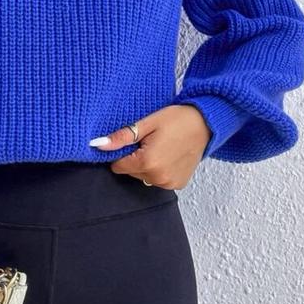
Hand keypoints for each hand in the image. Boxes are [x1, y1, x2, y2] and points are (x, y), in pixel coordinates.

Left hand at [90, 104, 211, 189]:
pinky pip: (158, 180)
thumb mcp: (146, 123)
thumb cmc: (177, 119)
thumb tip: (98, 145)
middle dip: (135, 158)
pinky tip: (169, 155)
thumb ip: (121, 137)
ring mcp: (169, 183)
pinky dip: (159, 170)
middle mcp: (158, 178)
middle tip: (150, 142)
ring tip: (161, 147)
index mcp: (147, 163)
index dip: (123, 152)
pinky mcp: (178, 184)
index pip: (118, 166)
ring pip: (143, 177)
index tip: (135, 141)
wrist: (206, 123)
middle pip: (131, 172)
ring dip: (147, 165)